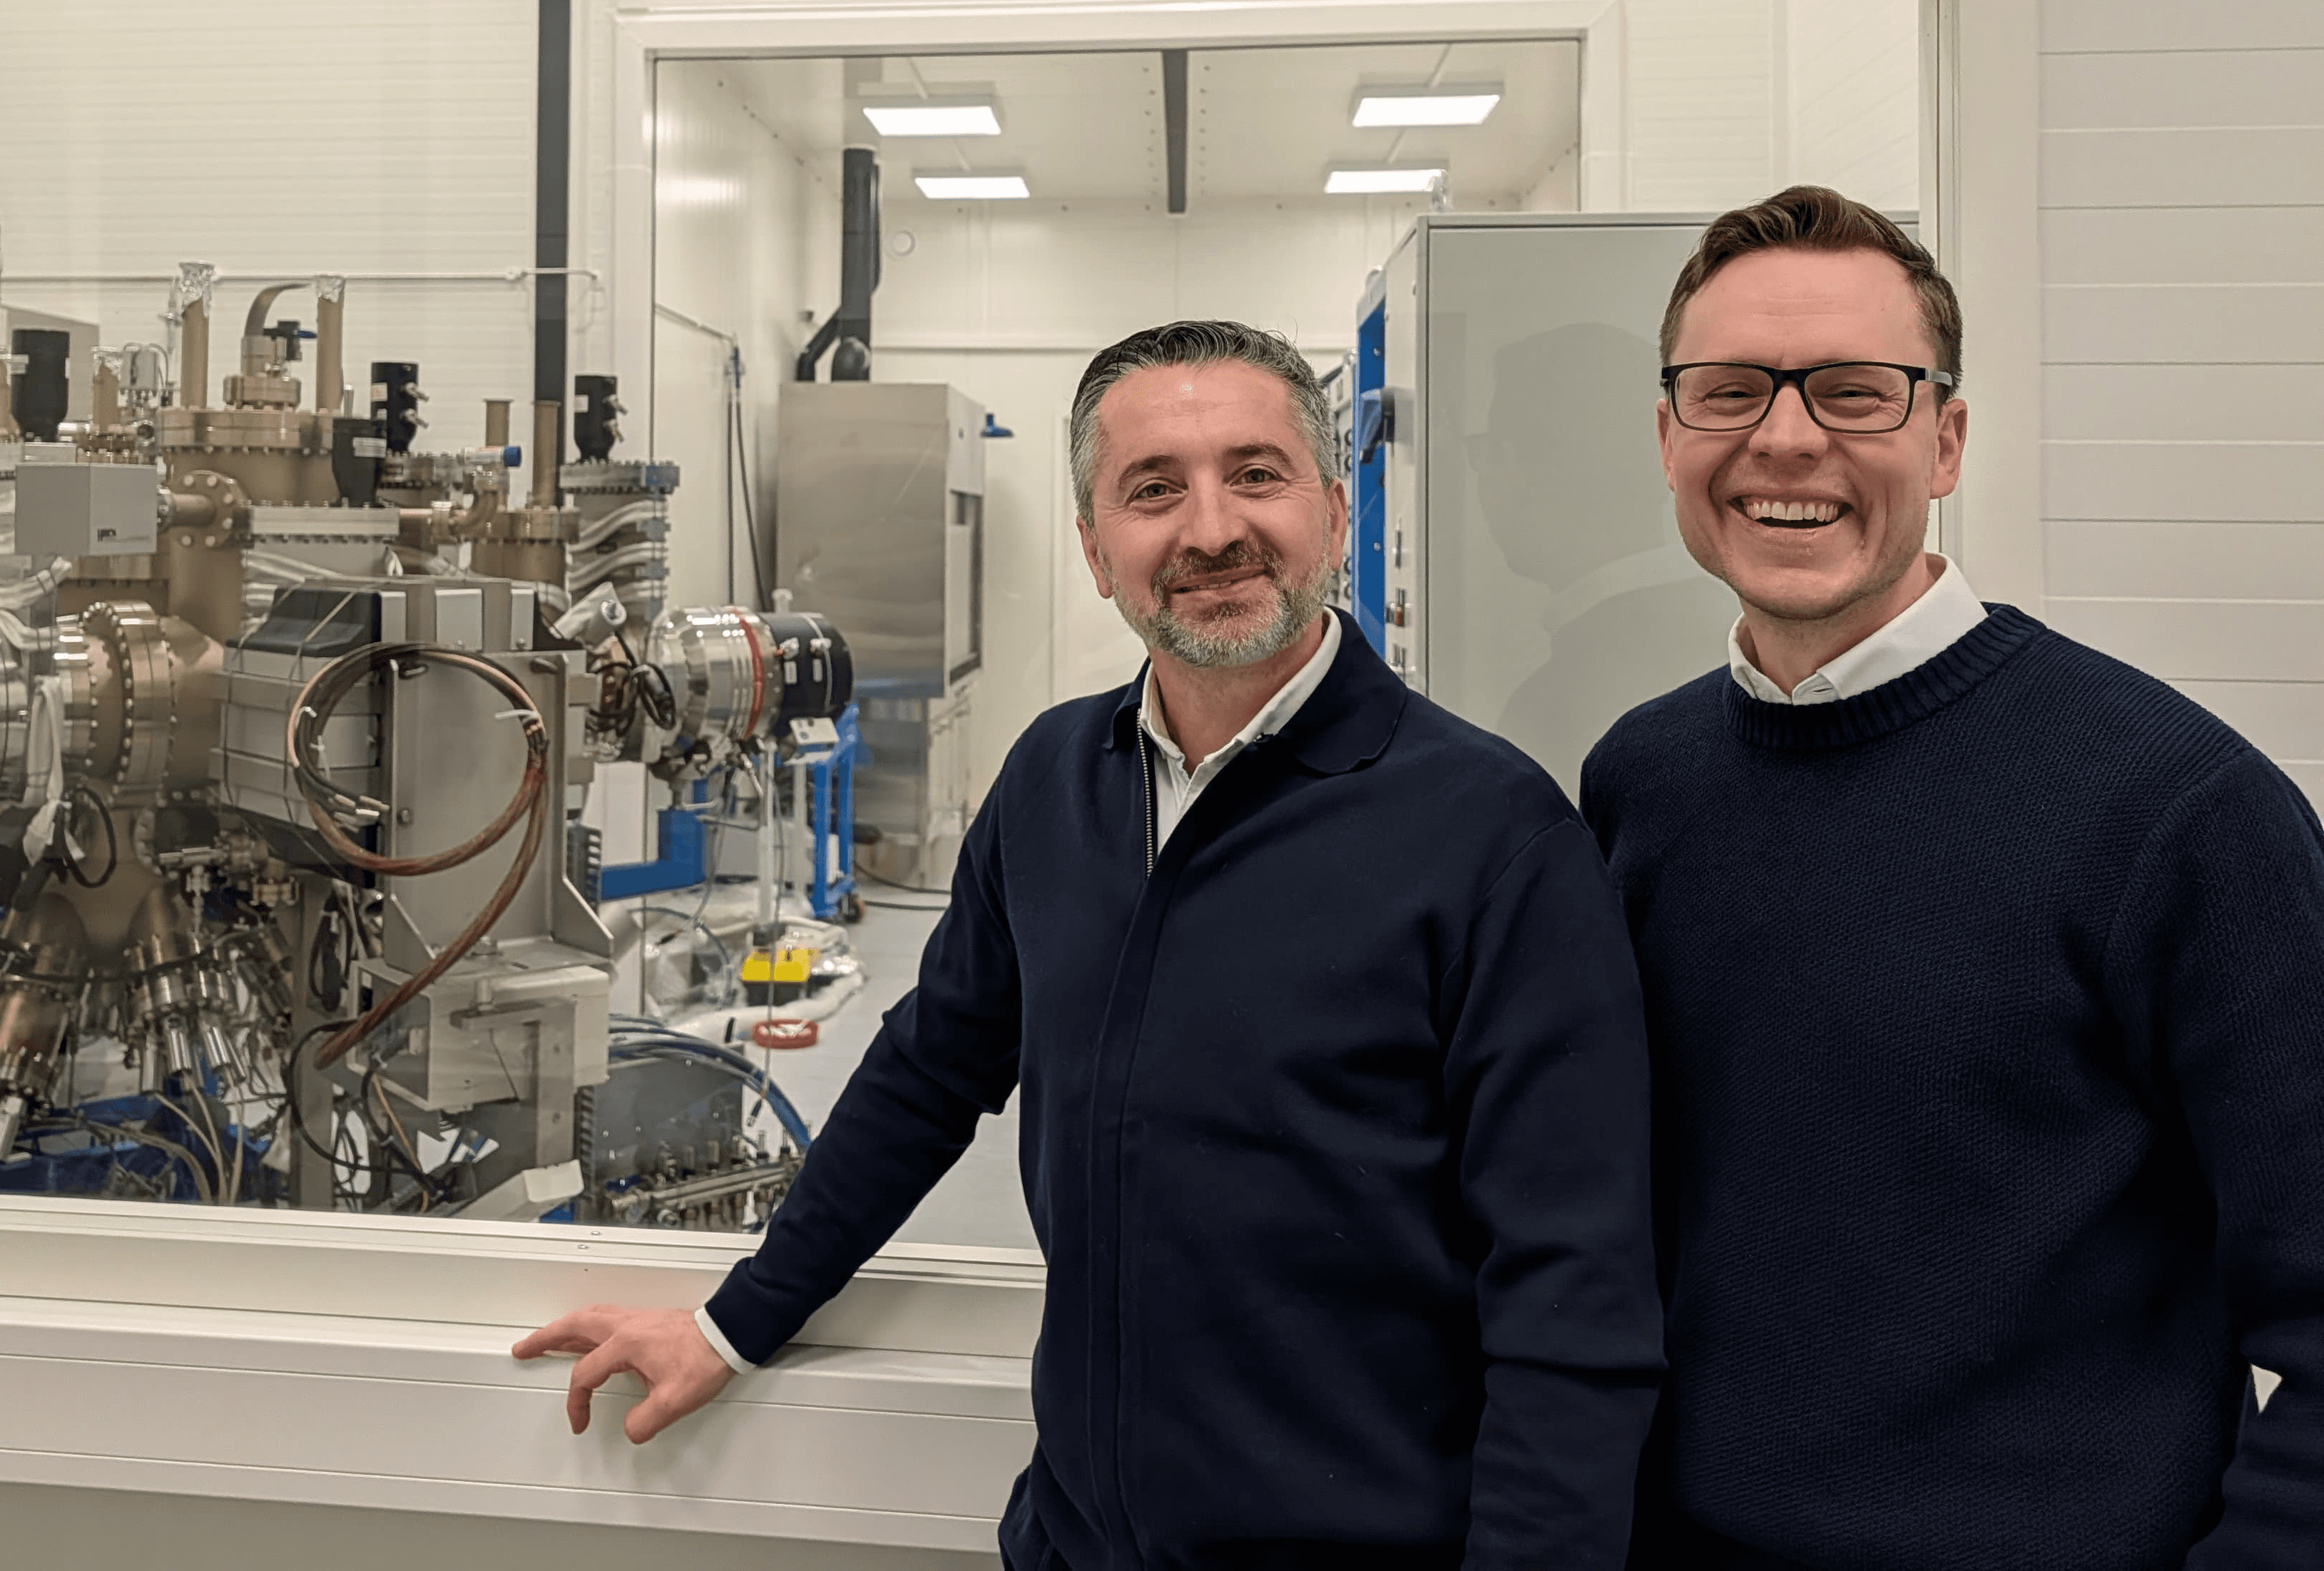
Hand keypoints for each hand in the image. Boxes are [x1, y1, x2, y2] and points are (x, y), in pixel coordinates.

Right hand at [512, 1305, 738, 1443]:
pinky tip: (586, 1332)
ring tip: (547, 1337)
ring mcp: (636, 1319)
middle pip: (574, 1326)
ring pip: (589, 1316)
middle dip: (544, 1338)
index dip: (577, 1403)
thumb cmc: (706, 1359)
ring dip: (564, 1327)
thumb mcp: (674, 1401)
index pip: (586, 1375)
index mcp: (626, 1344)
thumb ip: (645, 1421)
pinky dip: (586, 1323)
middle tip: (524, 1347)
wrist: (729, 1335)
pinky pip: (604, 1316)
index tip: (579, 1420)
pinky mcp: (646, 1320)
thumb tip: (630, 1430)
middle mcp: (627, 1325)